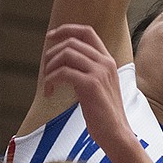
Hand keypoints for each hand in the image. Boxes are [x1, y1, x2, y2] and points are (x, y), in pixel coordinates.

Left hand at [43, 24, 133, 154]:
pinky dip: (51, 80)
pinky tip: (49, 92)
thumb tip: (63, 64)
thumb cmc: (104, 114)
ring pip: (66, 54)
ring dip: (50, 67)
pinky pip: (63, 73)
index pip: (87, 31)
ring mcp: (99, 72)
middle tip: (45, 69)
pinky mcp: (91, 85)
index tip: (50, 36)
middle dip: (52, 53)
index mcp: (107, 60)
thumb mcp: (98, 86)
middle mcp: (105, 62)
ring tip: (47, 82)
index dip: (66, 29)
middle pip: (71, 42)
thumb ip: (87, 71)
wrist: (117, 133)